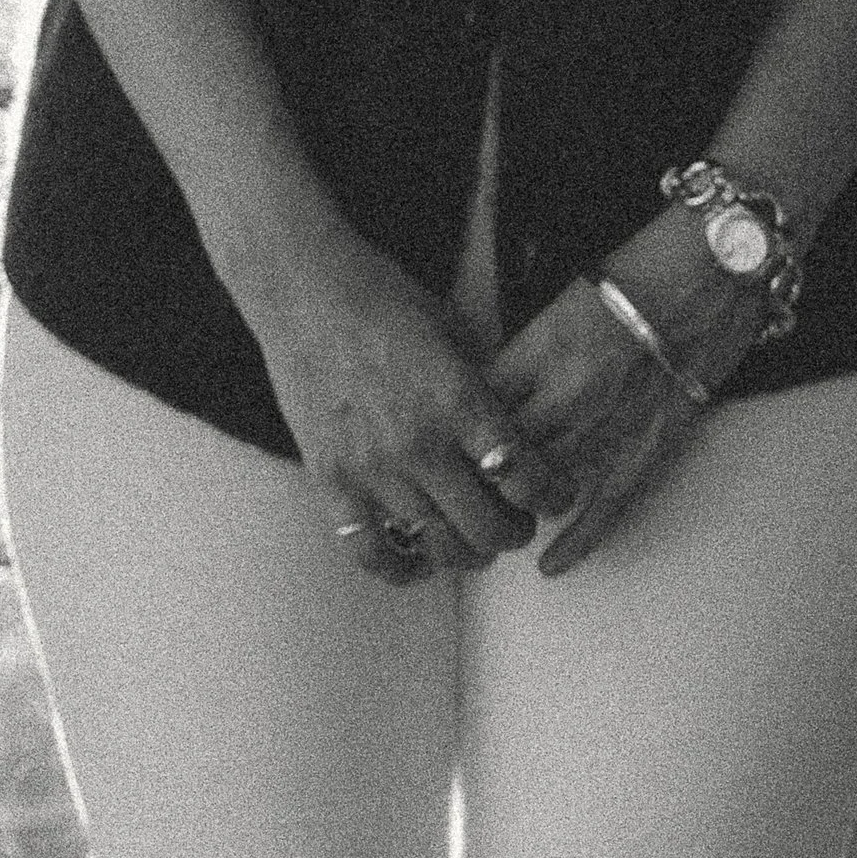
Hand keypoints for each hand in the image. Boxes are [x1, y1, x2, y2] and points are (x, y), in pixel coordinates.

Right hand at [243, 217, 553, 585]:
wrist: (301, 289)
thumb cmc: (381, 298)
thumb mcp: (452, 329)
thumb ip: (486, 385)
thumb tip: (522, 427)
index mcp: (457, 400)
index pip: (523, 474)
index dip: (551, 495)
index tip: (555, 496)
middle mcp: (419, 443)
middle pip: (487, 529)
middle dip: (513, 533)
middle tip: (515, 524)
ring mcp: (372, 469)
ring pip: (437, 548)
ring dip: (466, 554)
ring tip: (472, 542)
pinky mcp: (331, 482)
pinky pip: (372, 553)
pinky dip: (401, 568)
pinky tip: (417, 561)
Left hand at [488, 205, 763, 577]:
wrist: (710, 273)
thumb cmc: (637, 277)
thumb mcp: (560, 306)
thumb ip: (525, 355)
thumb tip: (492, 399)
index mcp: (539, 351)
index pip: (477, 412)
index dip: (458, 438)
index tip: (448, 453)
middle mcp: (565, 395)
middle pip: (502, 459)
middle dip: (480, 481)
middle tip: (466, 497)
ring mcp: (605, 427)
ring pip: (542, 489)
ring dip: (521, 507)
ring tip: (504, 518)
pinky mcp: (644, 449)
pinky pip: (603, 510)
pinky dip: (575, 542)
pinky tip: (550, 567)